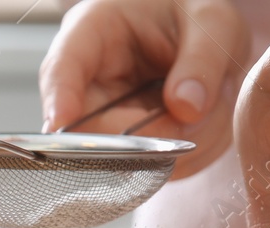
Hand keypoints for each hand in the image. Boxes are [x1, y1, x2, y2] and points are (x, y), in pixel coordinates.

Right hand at [39, 0, 248, 178]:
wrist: (206, 34)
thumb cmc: (195, 12)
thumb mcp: (210, 20)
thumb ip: (202, 58)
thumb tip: (186, 108)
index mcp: (92, 34)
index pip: (61, 70)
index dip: (59, 99)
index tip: (60, 122)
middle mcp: (90, 84)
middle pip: (92, 132)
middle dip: (148, 134)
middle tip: (195, 113)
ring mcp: (108, 122)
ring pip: (130, 161)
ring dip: (180, 144)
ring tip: (210, 101)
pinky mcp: (132, 150)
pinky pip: (157, 171)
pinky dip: (192, 154)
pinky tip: (206, 119)